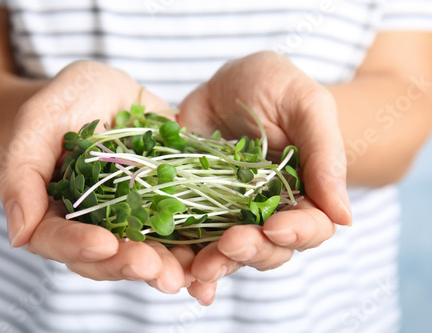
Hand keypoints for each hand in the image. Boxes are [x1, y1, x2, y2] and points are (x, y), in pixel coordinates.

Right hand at [0, 61, 193, 292]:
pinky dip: (197, 248)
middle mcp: (93, 223)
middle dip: (131, 264)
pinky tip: (213, 257)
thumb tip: (18, 236)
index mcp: (55, 211)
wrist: (108, 93)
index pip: (58, 240)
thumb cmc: (66, 101)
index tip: (104, 245)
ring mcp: (131, 218)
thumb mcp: (39, 121)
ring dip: (168, 267)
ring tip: (188, 275)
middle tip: (156, 270)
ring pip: (146, 252)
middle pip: (106, 257)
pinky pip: (180, 232)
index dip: (78, 246)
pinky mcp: (164, 206)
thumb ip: (21, 172)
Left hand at [178, 51, 351, 304]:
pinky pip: (195, 241)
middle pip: (270, 248)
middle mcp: (270, 211)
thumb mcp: (305, 105)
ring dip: (219, 265)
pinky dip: (188, 262)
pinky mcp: (198, 210)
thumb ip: (325, 155)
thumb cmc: (275, 85)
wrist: (228, 83)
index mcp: (304, 192)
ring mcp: (232, 214)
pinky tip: (183, 276)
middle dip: (253, 251)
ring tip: (200, 268)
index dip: (298, 233)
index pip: (312, 227)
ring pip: (232, 253)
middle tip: (230, 243)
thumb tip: (344, 218)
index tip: (275, 226)